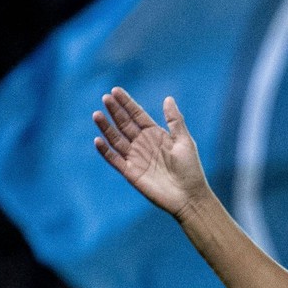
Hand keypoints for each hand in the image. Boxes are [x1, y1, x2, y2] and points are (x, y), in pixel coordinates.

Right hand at [93, 87, 214, 219]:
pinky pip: (115, 160)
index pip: (137, 115)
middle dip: (115, 111)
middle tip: (105, 97)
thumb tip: (167, 98)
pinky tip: (98, 140)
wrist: (189, 196)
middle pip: (125, 124)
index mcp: (155, 134)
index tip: (116, 90)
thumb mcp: (184, 141)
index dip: (127, 103)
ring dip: (106, 128)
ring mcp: (135, 158)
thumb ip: (175, 120)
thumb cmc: (190, 169)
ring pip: (116, 139)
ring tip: (97, 114)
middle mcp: (143, 144)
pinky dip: (106, 151)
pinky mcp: (130, 173)